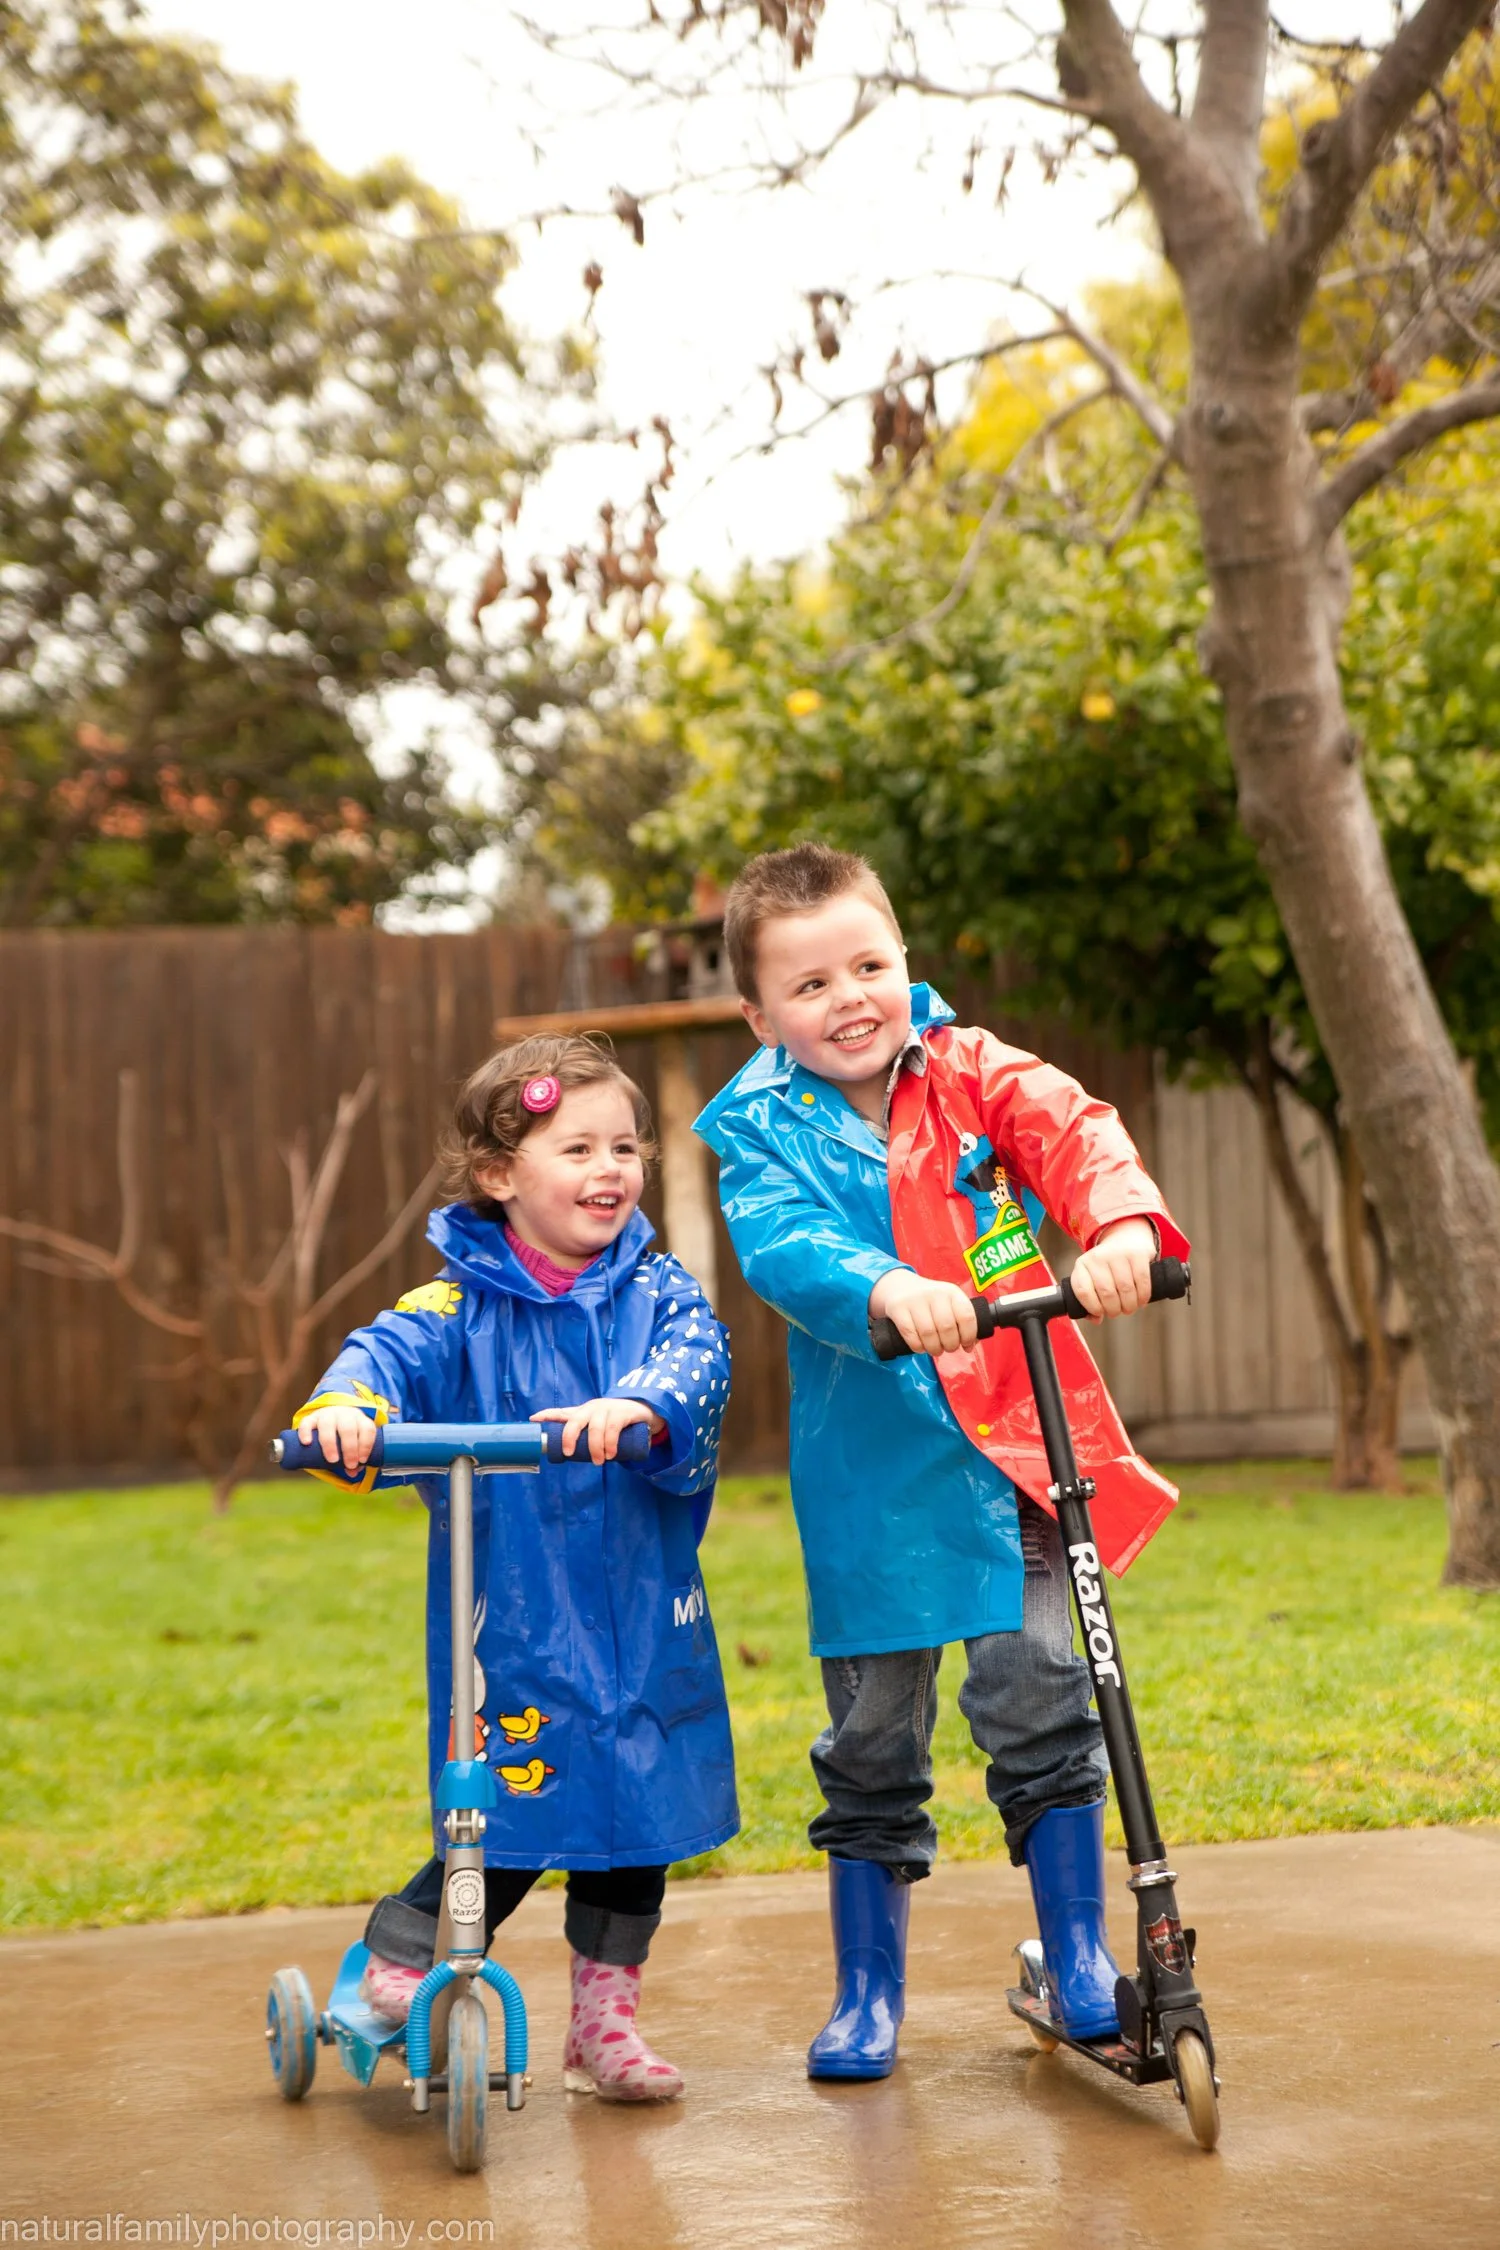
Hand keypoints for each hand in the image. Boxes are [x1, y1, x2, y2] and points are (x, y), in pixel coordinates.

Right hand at [297, 1407, 378, 1472]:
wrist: (331, 1417)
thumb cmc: (346, 1436)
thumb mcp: (354, 1443)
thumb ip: (355, 1458)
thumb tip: (353, 1472)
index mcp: (359, 1419)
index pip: (367, 1428)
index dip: (366, 1445)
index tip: (362, 1461)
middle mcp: (344, 1414)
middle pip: (348, 1428)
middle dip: (350, 1448)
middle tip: (349, 1465)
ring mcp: (327, 1414)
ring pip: (328, 1424)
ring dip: (330, 1443)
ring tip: (332, 1460)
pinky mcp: (311, 1418)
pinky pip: (306, 1422)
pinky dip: (306, 1432)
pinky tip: (307, 1443)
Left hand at [532, 1397, 665, 1465]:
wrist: (645, 1412)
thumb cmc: (616, 1421)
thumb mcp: (599, 1426)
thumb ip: (586, 1435)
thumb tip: (567, 1454)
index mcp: (583, 1412)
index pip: (562, 1412)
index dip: (547, 1414)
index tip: (533, 1419)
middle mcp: (592, 1408)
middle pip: (575, 1420)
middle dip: (569, 1436)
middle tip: (570, 1453)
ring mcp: (607, 1409)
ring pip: (595, 1428)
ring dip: (595, 1447)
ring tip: (599, 1461)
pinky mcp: (622, 1413)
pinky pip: (613, 1429)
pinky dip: (609, 1443)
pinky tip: (610, 1453)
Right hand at [869, 1268, 979, 1355]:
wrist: (900, 1286)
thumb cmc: (930, 1301)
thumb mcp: (948, 1303)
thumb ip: (961, 1321)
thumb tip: (970, 1346)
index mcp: (952, 1292)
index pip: (966, 1316)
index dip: (969, 1336)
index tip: (966, 1345)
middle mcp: (935, 1293)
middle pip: (947, 1327)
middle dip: (950, 1345)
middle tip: (947, 1348)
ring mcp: (915, 1300)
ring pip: (928, 1333)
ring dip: (934, 1348)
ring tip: (935, 1350)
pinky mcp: (898, 1308)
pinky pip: (910, 1334)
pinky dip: (917, 1346)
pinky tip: (920, 1347)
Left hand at [1069, 1217, 1156, 1320]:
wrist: (1125, 1237)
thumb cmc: (1107, 1266)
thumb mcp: (1093, 1276)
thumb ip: (1090, 1298)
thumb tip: (1096, 1320)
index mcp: (1082, 1264)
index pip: (1082, 1291)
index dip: (1092, 1307)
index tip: (1100, 1313)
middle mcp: (1098, 1257)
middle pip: (1106, 1293)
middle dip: (1114, 1310)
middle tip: (1118, 1312)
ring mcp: (1118, 1254)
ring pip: (1125, 1289)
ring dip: (1129, 1305)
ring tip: (1129, 1308)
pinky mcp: (1137, 1254)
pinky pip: (1142, 1281)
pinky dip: (1143, 1296)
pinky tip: (1141, 1301)